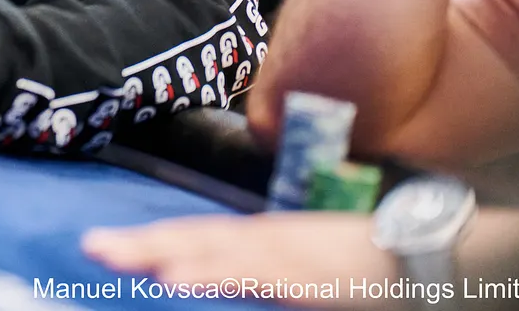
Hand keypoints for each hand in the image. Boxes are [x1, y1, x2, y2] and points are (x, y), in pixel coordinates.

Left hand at [82, 212, 391, 306]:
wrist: (429, 250)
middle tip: (90, 248)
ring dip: (172, 256)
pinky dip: (222, 277)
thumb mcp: (300, 267)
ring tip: (125, 261)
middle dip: (141, 245)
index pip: (192, 237)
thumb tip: (203, 273)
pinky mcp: (312, 279)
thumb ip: (255, 270)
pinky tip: (186, 280)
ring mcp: (288, 256)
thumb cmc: (363, 265)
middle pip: (193, 240)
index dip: (147, 241)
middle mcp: (266, 241)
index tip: (100, 247)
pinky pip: (262, 279)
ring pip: (220, 254)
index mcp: (260, 240)